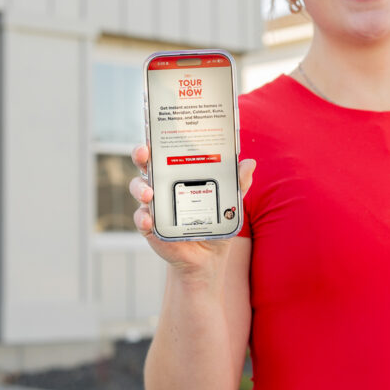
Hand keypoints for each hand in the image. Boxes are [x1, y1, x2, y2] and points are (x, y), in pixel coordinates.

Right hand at [128, 144, 256, 281]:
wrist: (208, 257)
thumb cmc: (216, 222)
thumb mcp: (229, 202)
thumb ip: (238, 183)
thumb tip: (250, 163)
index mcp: (178, 173)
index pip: (164, 151)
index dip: (156, 139)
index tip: (154, 133)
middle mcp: (162, 185)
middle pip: (144, 164)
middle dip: (140, 154)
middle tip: (145, 154)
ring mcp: (153, 205)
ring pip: (138, 189)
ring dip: (140, 188)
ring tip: (150, 194)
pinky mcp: (149, 226)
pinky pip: (140, 219)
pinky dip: (142, 218)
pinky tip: (149, 220)